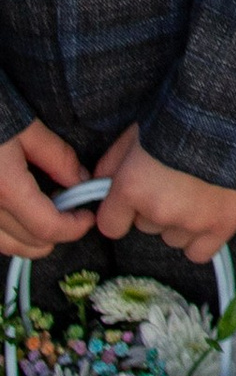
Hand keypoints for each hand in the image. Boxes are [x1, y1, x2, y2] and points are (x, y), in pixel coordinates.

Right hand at [0, 121, 88, 259]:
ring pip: (5, 246)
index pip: (47, 227)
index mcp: (4, 188)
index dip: (74, 228)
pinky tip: (17, 215)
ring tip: (46, 215)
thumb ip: (57, 157)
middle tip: (70, 213)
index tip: (87, 217)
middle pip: (28, 242)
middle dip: (56, 234)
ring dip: (30, 239)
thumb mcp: (27, 129)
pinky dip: (7, 234)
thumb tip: (80, 181)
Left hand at [93, 125, 235, 263]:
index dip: (120, 210)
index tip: (133, 198)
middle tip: (175, 181)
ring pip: (172, 238)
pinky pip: (198, 252)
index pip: (110, 224)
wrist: (234, 116)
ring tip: (198, 192)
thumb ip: (113, 162)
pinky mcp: (222, 226)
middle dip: (155, 208)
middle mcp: (157, 211)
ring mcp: (191, 222)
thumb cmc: (179, 118)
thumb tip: (99, 182)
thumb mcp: (137, 132)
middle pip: (146, 227)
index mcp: (132, 187)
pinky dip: (200, 239)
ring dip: (179, 222)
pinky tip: (208, 216)